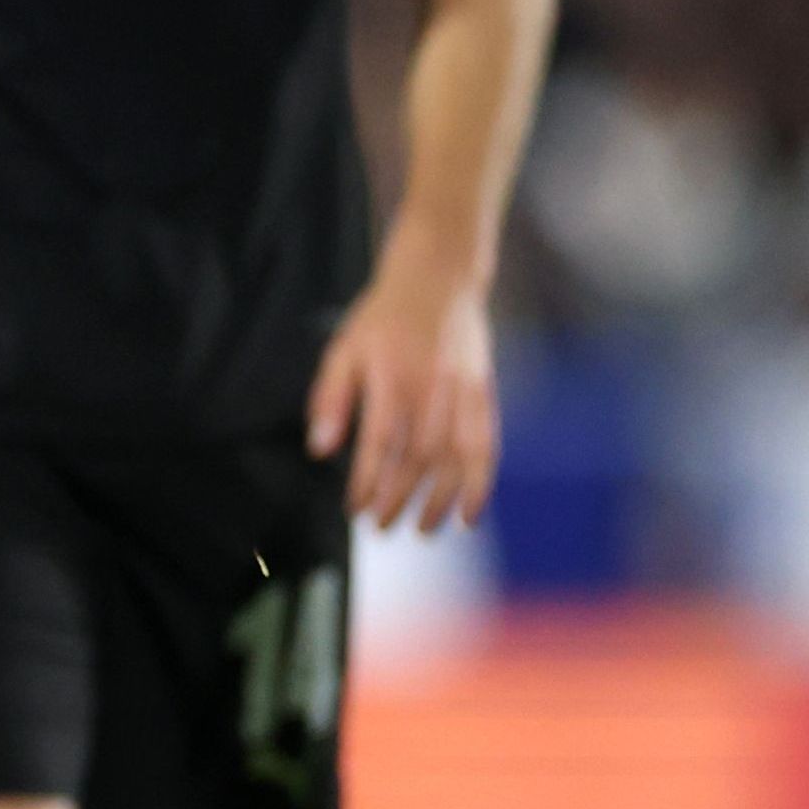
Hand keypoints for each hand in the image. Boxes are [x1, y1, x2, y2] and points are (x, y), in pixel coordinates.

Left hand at [306, 243, 500, 533]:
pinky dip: (480, 483)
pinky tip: (469, 514)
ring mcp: (462, 391)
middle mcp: (430, 387)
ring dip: (439, 501)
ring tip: (422, 530)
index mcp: (391, 376)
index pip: (379, 442)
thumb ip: (331, 399)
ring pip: (455, 458)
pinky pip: (487, 445)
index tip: (354, 509)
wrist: (439, 278)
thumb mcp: (344, 349)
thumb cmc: (384, 318)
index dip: (367, 481)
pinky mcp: (484, 394)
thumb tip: (321, 450)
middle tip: (381, 528)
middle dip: (399, 499)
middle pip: (418, 457)